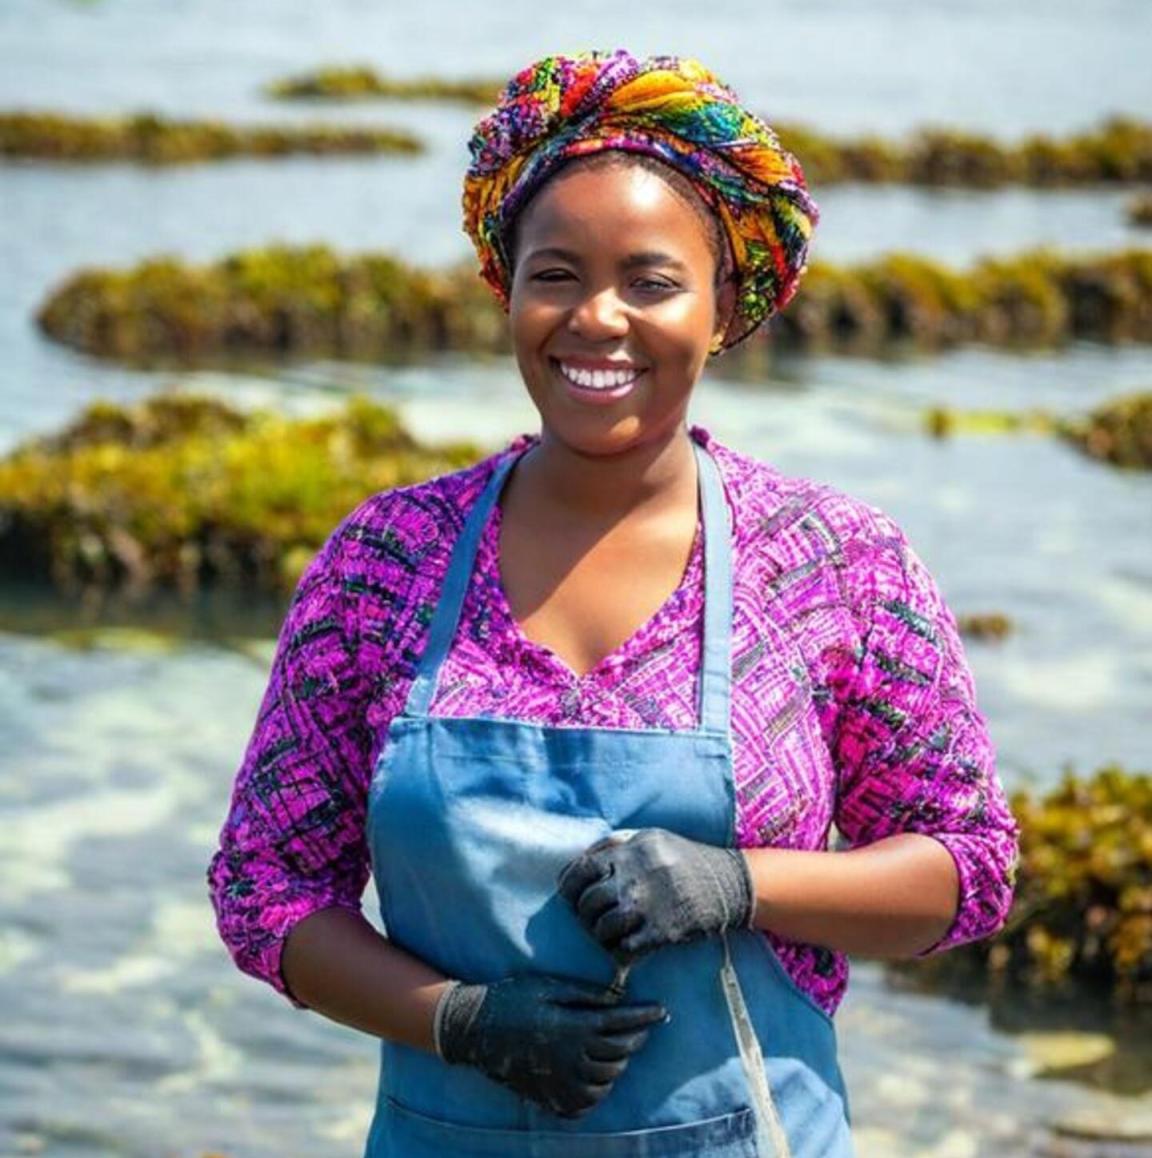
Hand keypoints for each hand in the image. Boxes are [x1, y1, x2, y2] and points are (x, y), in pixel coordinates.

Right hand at [435, 974, 666, 1117]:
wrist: (474, 1030)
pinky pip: (586, 1102)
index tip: (662, 1011)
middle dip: (636, 1037)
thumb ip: (586, 994)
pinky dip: (598, 1089)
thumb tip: (618, 998)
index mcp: (573, 1027)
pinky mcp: (549, 1098)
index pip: (621, 1024)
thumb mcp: (550, 985)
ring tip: (618, 1047)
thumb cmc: (512, 998)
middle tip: (641, 1025)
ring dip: (619, 1063)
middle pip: (620, 1053)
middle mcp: (571, 1059)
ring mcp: (560, 1083)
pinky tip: (597, 1073)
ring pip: (607, 1080)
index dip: (645, 1017)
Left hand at [558, 828, 754, 964]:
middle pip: (587, 902)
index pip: (580, 869)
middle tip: (593, 918)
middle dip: (585, 914)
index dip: (569, 886)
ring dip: (601, 934)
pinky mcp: (661, 931)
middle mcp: (634, 876)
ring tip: (611, 933)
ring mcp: (647, 905)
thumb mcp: (651, 838)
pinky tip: (630, 943)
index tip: (571, 895)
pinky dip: (622, 949)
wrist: (731, 885)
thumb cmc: (686, 860)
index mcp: (629, 850)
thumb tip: (579, 862)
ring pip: (600, 928)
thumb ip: (616, 846)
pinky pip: (623, 948)